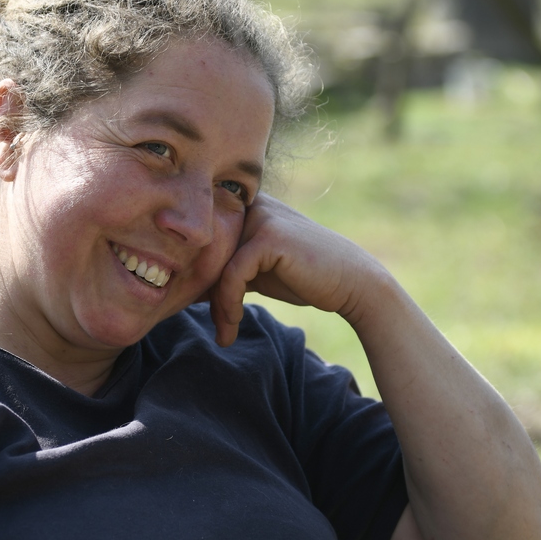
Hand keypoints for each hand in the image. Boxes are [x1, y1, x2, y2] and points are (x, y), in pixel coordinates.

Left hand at [207, 194, 379, 345]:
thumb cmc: (306, 278)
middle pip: (206, 253)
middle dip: (203, 293)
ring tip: (225, 334)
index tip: (197, 309)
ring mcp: (260, 217)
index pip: (205, 242)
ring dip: (217, 306)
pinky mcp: (268, 236)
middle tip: (212, 328)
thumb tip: (187, 286)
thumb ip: (228, 270)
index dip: (197, 277)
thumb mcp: (257, 272)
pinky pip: (232, 275)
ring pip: (216, 266)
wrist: (353, 283)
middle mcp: (251, 205)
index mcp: (247, 207)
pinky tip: (233, 326)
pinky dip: (228, 305)